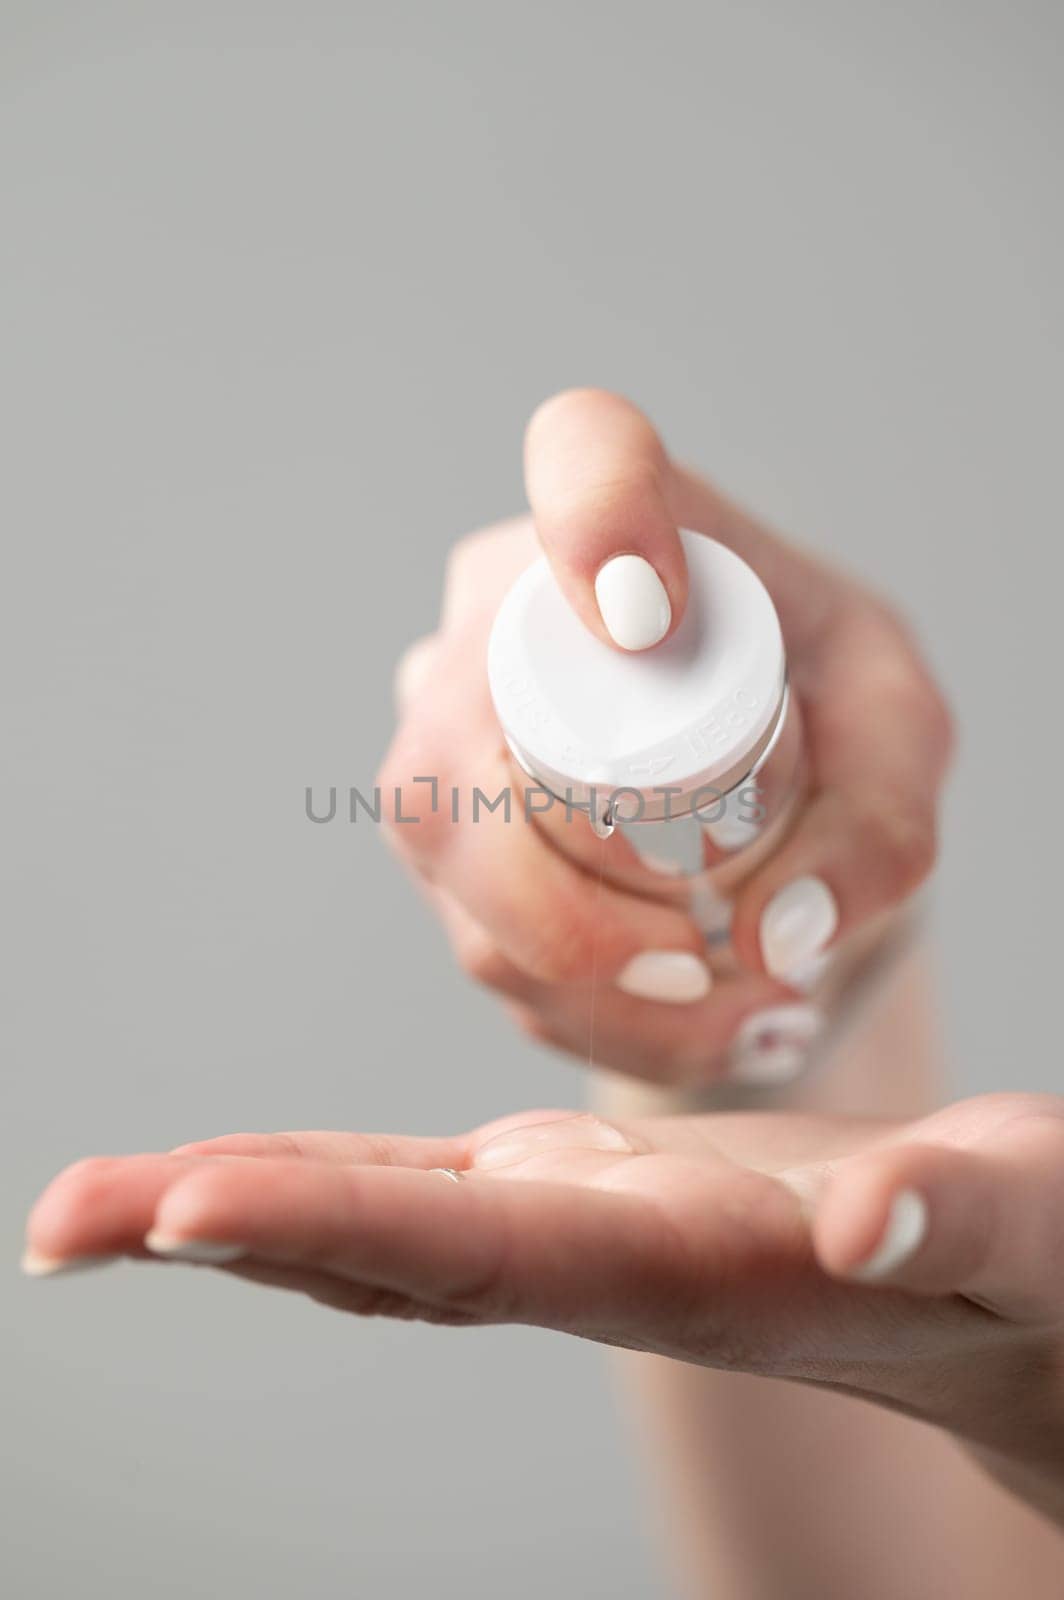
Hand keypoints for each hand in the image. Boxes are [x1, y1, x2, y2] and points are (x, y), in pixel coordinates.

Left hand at [24, 1093, 1063, 1524]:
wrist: (1018, 1307)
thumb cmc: (1037, 1266)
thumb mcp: (1028, 1225)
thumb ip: (952, 1225)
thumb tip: (862, 1224)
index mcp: (707, 1270)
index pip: (497, 1256)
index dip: (341, 1228)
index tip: (192, 1208)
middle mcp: (617, 1262)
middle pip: (399, 1250)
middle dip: (232, 1228)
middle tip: (63, 1219)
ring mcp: (592, 1234)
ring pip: (392, 1226)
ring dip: (242, 1213)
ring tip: (93, 1209)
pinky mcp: (598, 1201)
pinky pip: (435, 1191)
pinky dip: (324, 1180)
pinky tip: (227, 1186)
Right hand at [379, 389, 952, 1082]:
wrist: (755, 796)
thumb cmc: (826, 724)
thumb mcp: (897, 751)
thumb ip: (877, 830)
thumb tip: (772, 935)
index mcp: (633, 522)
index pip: (586, 457)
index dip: (595, 523)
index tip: (654, 615)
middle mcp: (498, 614)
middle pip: (464, 747)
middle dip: (586, 905)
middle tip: (714, 960)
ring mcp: (442, 729)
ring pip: (462, 872)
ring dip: (600, 982)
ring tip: (735, 1009)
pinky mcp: (434, 837)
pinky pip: (478, 944)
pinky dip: (590, 1009)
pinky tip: (682, 1012)